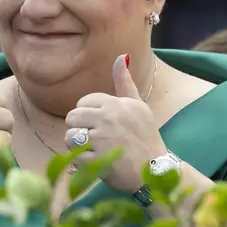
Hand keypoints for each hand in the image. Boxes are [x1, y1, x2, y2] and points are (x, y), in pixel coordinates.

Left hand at [65, 54, 166, 193]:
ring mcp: (103, 140)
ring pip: (70, 136)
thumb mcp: (138, 106)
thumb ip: (125, 82)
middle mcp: (109, 118)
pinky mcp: (99, 161)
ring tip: (93, 151)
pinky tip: (95, 163)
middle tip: (94, 139)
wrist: (157, 171)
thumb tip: (122, 55)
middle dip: (79, 129)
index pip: (83, 102)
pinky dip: (80, 163)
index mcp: (116, 104)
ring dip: (77, 146)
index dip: (88, 115)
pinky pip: (75, 157)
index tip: (100, 125)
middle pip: (72, 117)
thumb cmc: (146, 137)